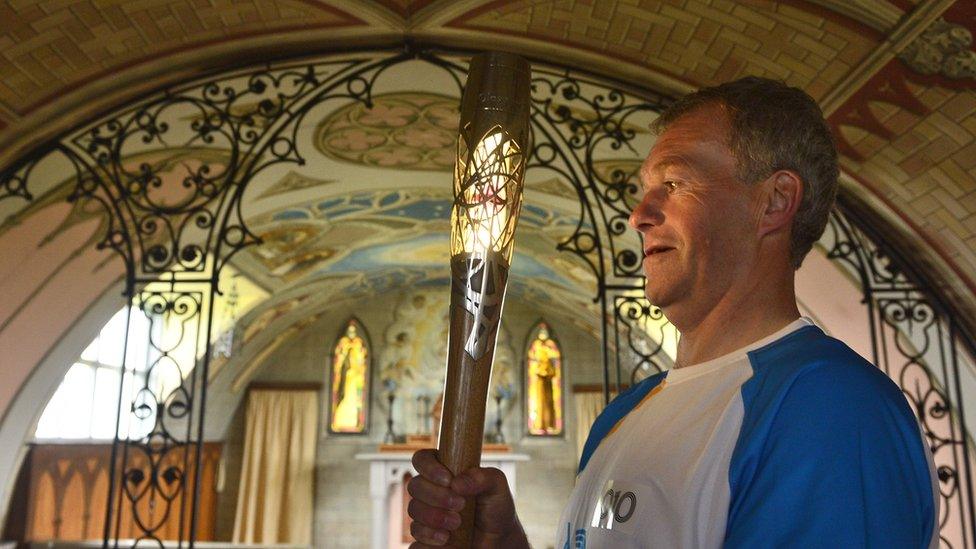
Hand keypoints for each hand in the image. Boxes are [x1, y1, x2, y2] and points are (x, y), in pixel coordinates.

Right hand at [407, 448, 528, 547]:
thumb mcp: (497, 486)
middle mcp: (431, 489)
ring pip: (413, 509)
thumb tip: (457, 483)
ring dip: (434, 517)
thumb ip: (482, 477)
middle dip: (437, 496)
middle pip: (415, 486)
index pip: (422, 459)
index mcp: (444, 470)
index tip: (448, 480)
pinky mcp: (424, 536)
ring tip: (457, 524)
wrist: (498, 539)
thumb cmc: (495, 507)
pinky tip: (446, 538)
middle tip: (460, 505)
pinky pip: (415, 534)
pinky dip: (429, 537)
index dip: (429, 467)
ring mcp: (425, 513)